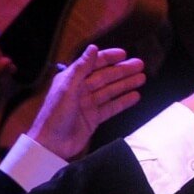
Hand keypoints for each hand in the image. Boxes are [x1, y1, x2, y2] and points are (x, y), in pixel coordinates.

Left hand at [28, 45, 145, 160]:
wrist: (51, 145)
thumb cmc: (54, 116)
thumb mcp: (68, 88)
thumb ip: (81, 68)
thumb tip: (93, 48)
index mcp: (71, 80)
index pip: (93, 64)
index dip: (108, 58)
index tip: (124, 54)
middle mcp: (80, 90)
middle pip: (106, 77)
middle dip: (123, 70)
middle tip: (140, 65)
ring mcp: (88, 104)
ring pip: (111, 91)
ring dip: (126, 84)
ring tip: (142, 78)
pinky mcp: (93, 118)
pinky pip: (112, 107)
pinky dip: (123, 102)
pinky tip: (135, 97)